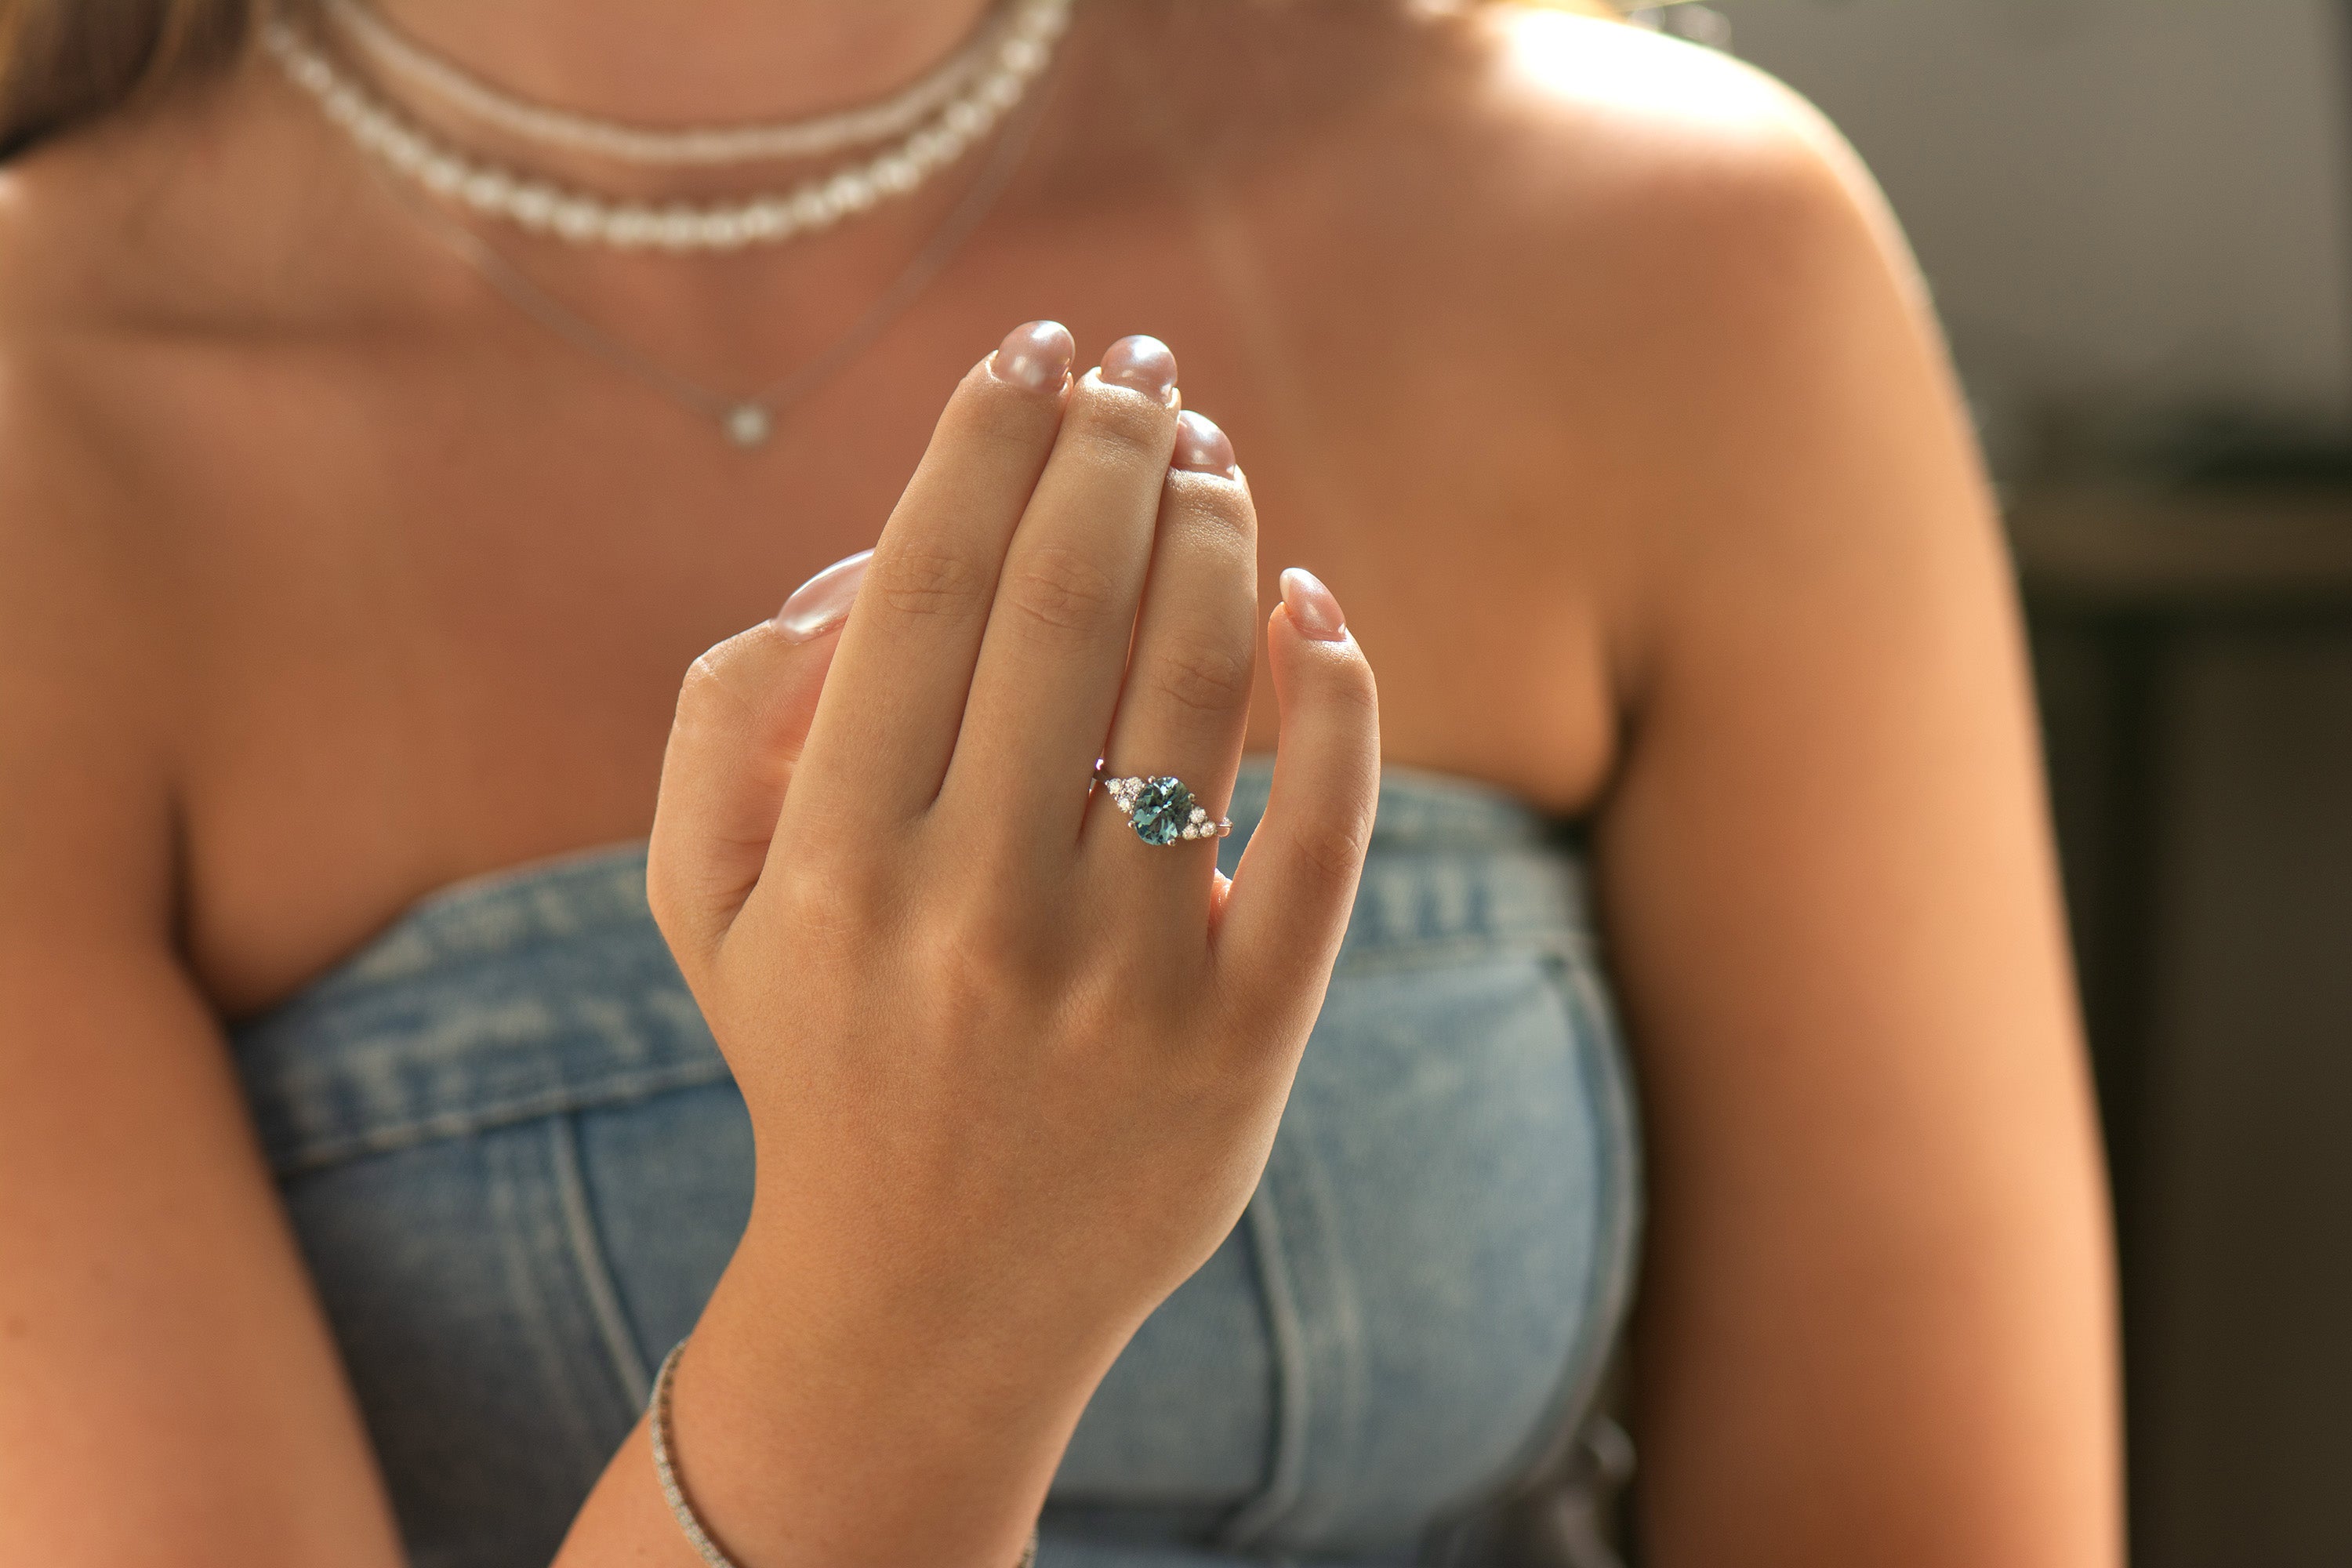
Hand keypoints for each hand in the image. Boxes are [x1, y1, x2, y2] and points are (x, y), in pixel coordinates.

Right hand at [647, 319, 1376, 1378]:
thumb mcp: (701, 904)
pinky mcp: (1239, 1044)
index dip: (987, 437)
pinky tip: (1312, 608)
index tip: (1034, 350)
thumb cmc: (815, 1060)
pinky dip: (1334, 698)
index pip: (923, 583)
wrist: (921, 1303)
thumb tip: (852, 565)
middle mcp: (972, 911)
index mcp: (831, 861)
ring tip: (1211, 461)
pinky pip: (1320, 834)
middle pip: (1066, 601)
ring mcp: (1118, 982)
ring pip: (1197, 684)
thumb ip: (722, 718)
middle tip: (1142, 369)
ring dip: (1218, 532)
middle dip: (1115, 446)